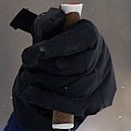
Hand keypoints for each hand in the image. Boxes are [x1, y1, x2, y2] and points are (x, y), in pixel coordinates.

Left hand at [10, 8, 115, 130]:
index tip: (33, 54)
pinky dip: (47, 101)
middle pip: (76, 66)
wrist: (55, 74)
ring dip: (45, 85)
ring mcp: (101, 81)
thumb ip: (47, 24)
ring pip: (74, 87)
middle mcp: (100, 56)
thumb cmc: (51, 49)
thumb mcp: (45, 30)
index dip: (55, 48)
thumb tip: (50, 30)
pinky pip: (72, 106)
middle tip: (30, 67)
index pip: (78, 40)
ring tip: (29, 78)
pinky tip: (32, 94)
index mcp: (89, 34)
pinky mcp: (95, 102)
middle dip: (47, 69)